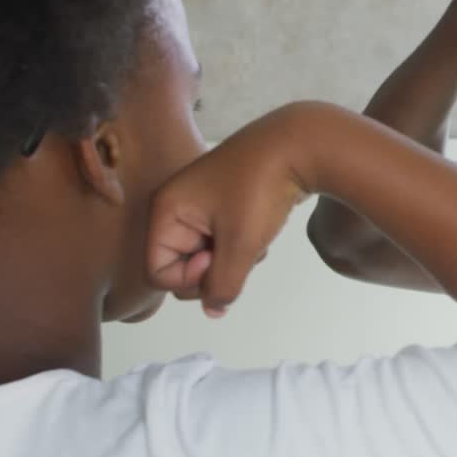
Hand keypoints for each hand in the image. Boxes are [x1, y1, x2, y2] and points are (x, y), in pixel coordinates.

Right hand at [146, 105, 313, 317]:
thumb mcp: (240, 245)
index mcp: (166, 211)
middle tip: (241, 248)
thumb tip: (213, 310)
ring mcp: (201, 206)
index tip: (218, 259)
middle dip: (215, 269)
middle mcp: (176, 208)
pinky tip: (262, 228)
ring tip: (255, 235)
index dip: (189, 279)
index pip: (157, 273)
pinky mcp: (224, 205)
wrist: (299, 145)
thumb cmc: (260, 189)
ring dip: (234, 258)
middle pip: (182, 268)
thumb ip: (223, 285)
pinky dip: (243, 245)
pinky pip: (225, 243)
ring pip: (208, 258)